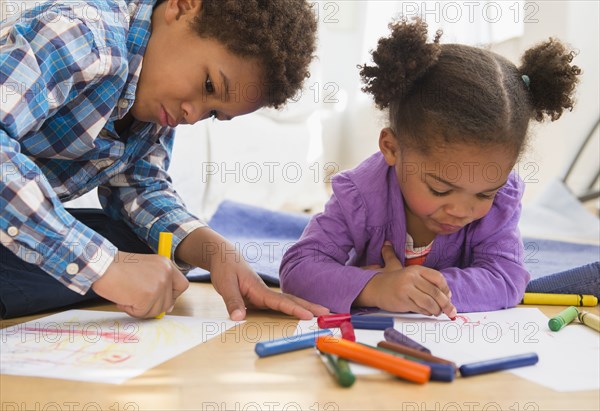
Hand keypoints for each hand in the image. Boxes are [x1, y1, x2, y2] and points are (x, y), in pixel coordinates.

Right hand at [92, 251, 188, 317]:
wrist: (102, 265)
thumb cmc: (119, 267)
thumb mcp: (146, 269)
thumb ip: (159, 283)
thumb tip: (169, 308)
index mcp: (166, 265)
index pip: (182, 285)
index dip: (172, 296)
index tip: (159, 298)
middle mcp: (166, 274)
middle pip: (168, 303)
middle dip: (152, 306)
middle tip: (135, 298)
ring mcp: (158, 285)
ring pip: (156, 311)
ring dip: (140, 308)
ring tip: (127, 296)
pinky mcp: (148, 297)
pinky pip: (142, 314)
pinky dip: (130, 310)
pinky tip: (122, 299)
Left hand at [175, 227, 328, 320]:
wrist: (224, 256)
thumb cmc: (225, 268)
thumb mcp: (225, 285)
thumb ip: (233, 302)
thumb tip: (239, 319)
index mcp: (259, 289)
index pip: (281, 302)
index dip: (295, 310)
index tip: (310, 316)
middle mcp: (266, 292)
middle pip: (292, 300)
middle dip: (310, 307)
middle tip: (329, 314)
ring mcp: (265, 295)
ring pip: (288, 302)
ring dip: (305, 308)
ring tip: (321, 314)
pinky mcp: (261, 298)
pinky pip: (280, 305)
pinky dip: (292, 310)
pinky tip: (301, 314)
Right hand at [356, 242, 456, 317]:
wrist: (374, 287)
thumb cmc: (394, 281)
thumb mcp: (411, 274)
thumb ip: (428, 279)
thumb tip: (448, 293)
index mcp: (416, 269)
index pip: (438, 278)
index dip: (446, 289)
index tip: (448, 296)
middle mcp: (412, 277)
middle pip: (436, 292)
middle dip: (446, 304)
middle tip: (450, 311)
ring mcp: (406, 289)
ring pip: (429, 302)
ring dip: (436, 310)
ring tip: (436, 312)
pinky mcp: (402, 300)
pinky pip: (420, 309)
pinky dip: (426, 312)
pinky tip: (426, 312)